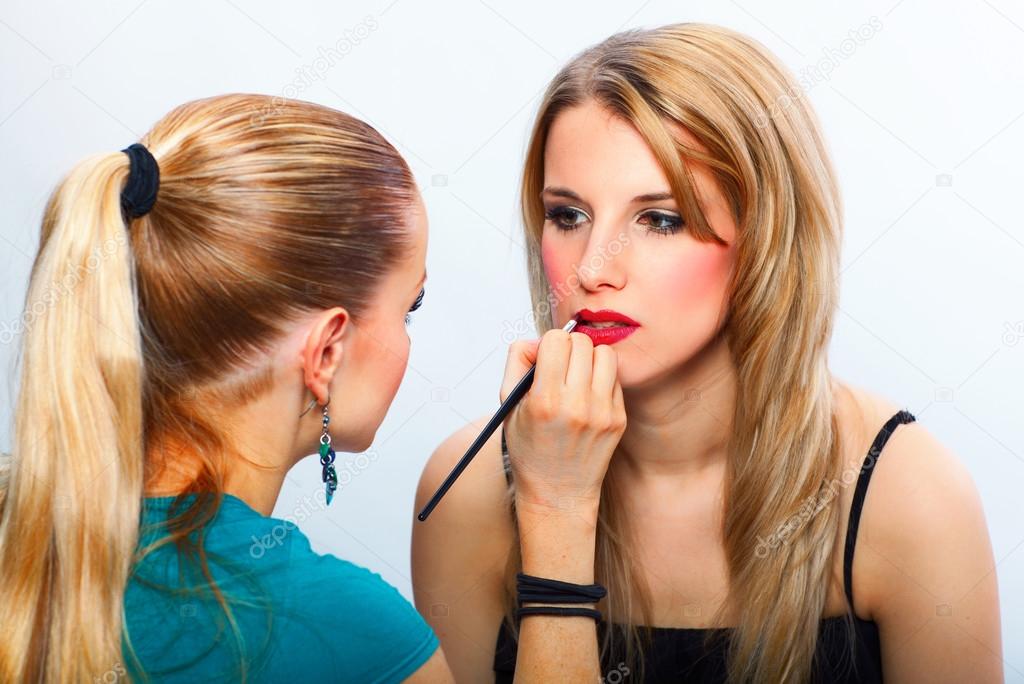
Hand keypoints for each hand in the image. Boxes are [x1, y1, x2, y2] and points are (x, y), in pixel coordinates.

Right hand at [500, 328, 626, 517]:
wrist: (557, 492)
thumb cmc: (529, 447)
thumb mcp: (509, 405)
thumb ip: (517, 362)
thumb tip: (539, 339)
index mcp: (545, 400)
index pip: (556, 339)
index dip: (549, 343)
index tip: (546, 357)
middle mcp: (577, 406)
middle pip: (582, 343)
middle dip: (570, 348)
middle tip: (562, 365)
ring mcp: (602, 413)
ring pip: (605, 354)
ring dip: (590, 358)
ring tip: (578, 376)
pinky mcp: (618, 420)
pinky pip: (615, 378)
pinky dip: (602, 379)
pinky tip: (589, 396)